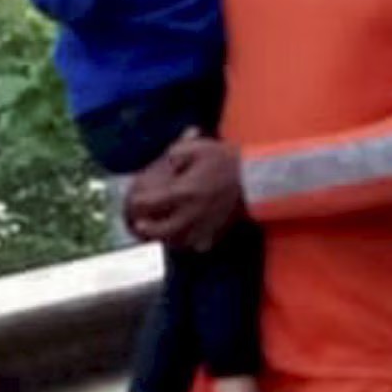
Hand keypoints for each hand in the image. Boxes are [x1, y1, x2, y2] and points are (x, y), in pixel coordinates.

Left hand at [123, 135, 244, 245]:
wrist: (257, 178)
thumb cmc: (227, 160)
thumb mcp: (198, 148)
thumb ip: (177, 153)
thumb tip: (168, 161)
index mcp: (183, 193)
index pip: (152, 204)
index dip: (139, 204)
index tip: (134, 202)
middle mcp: (190, 214)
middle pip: (163, 231)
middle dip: (149, 230)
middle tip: (140, 226)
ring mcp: (205, 226)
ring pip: (180, 241)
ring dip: (168, 239)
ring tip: (162, 233)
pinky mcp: (219, 231)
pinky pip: (201, 243)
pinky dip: (192, 242)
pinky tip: (189, 237)